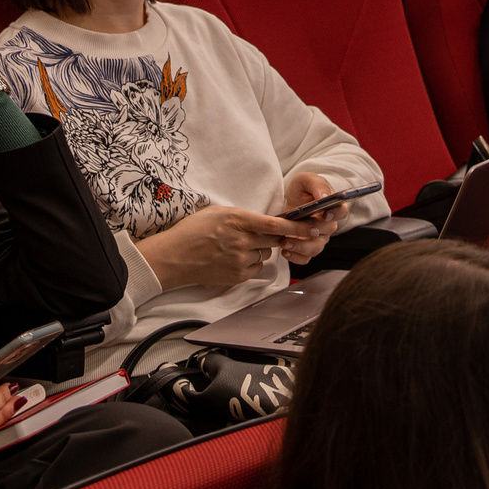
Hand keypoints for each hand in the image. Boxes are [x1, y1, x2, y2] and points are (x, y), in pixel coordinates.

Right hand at [135, 203, 311, 289]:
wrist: (175, 257)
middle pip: (274, 240)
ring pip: (265, 254)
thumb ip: (242, 216)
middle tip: (259, 234)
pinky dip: (251, 263)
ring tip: (237, 246)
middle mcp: (242, 241)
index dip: (298, 226)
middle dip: (275, 236)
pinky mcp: (237, 275)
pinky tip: (233, 258)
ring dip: (259, 250)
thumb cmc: (193, 230)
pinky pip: (256, 267)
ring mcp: (240, 260)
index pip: (276, 224)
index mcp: (239, 221)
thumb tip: (264, 221)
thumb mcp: (218, 212)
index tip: (313, 227)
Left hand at [278, 171, 348, 264]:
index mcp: (332, 207)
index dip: (335, 213)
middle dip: (311, 231)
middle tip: (295, 228)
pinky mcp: (306, 248)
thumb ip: (316, 185)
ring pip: (315, 248)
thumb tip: (324, 196)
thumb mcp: (306, 180)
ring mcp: (318, 238)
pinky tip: (285, 251)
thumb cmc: (301, 190)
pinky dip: (295, 257)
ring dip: (301, 247)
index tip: (325, 213)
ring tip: (285, 242)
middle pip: (326, 232)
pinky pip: (305, 258)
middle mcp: (328, 225)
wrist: (290, 202)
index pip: (341, 211)